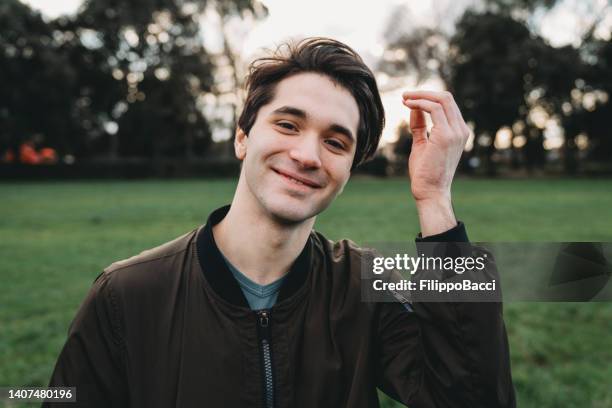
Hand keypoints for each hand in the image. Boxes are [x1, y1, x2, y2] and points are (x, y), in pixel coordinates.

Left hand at [402, 90, 469, 235]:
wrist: (429, 191)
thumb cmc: (425, 172)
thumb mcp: (422, 143)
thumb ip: (420, 126)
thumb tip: (414, 109)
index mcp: (458, 132)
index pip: (447, 105)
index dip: (428, 98)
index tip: (409, 99)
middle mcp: (461, 130)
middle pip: (446, 98)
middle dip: (424, 93)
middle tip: (405, 95)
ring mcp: (455, 132)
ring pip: (442, 99)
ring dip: (420, 96)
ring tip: (404, 98)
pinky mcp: (446, 136)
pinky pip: (434, 109)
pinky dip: (420, 103)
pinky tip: (408, 105)